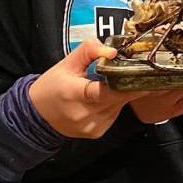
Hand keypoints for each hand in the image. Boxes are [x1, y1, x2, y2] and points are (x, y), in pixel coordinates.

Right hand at [28, 41, 182, 136]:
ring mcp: (93, 127)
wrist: (36, 117)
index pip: (108, 91)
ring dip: (123, 93)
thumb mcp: (66, 63)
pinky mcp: (97, 133)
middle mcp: (86, 115)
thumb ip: (89, 51)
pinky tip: (107, 97)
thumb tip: (114, 50)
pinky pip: (114, 114)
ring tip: (121, 81)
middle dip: (132, 83)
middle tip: (145, 70)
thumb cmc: (51, 86)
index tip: (146, 73)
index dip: (129, 82)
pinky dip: (115, 104)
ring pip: (119, 106)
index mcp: (76, 95)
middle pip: (119, 97)